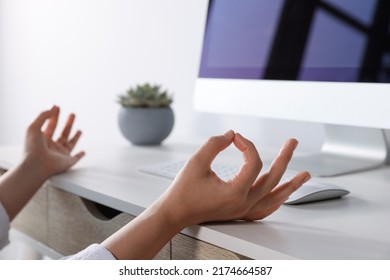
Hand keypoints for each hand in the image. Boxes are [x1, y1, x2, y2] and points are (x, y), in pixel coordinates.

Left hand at [23, 105, 84, 178]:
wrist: (37, 164)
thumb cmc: (32, 147)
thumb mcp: (34, 127)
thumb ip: (43, 116)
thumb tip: (52, 108)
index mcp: (43, 139)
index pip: (51, 125)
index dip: (54, 115)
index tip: (57, 107)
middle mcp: (52, 146)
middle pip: (63, 132)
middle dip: (68, 123)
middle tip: (72, 114)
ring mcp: (61, 154)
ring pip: (70, 144)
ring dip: (75, 137)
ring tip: (79, 130)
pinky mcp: (68, 161)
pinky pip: (76, 158)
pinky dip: (80, 155)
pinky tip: (83, 152)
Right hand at [159, 130, 310, 226]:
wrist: (175, 212)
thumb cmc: (183, 190)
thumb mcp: (196, 162)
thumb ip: (214, 144)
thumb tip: (231, 135)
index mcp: (235, 192)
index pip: (253, 163)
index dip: (247, 145)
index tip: (236, 138)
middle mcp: (243, 203)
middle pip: (272, 178)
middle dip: (284, 158)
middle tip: (292, 142)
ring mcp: (243, 210)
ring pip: (274, 198)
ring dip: (290, 185)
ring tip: (305, 175)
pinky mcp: (239, 212)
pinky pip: (265, 208)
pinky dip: (277, 200)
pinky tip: (284, 195)